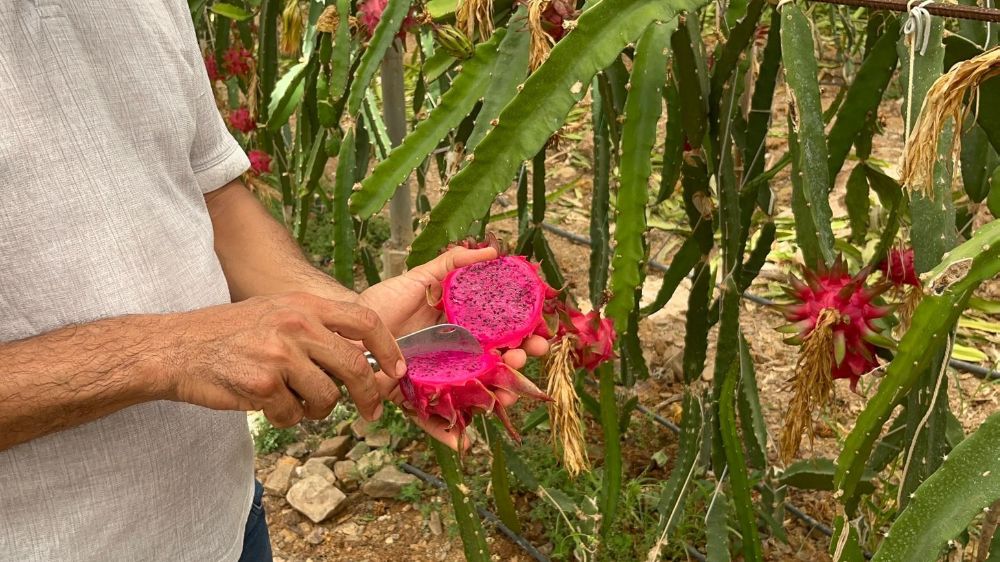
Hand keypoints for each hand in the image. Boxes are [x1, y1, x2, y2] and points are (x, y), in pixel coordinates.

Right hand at [163, 292, 403, 426]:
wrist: (176, 347)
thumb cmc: (230, 334)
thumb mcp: (278, 312)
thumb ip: (317, 328)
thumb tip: (363, 358)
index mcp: (305, 305)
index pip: (365, 320)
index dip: (388, 348)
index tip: (396, 370)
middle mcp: (297, 325)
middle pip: (354, 366)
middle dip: (368, 394)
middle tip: (371, 411)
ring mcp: (279, 355)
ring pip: (326, 398)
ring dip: (315, 409)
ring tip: (293, 400)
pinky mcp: (262, 384)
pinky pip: (292, 415)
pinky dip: (284, 417)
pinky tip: (265, 403)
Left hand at [356, 247, 549, 448]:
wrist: (349, 326)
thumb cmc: (385, 302)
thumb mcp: (421, 278)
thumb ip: (454, 264)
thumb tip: (494, 252)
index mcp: (463, 328)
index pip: (502, 335)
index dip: (525, 338)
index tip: (541, 338)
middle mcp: (456, 355)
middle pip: (495, 365)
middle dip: (516, 367)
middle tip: (524, 361)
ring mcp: (438, 378)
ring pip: (473, 393)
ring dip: (494, 399)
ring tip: (505, 399)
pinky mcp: (414, 398)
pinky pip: (432, 419)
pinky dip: (446, 433)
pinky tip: (462, 442)